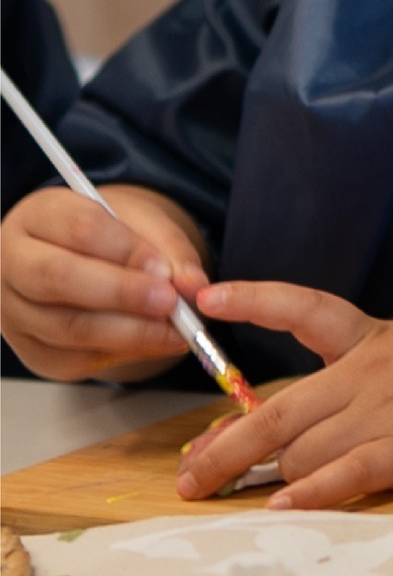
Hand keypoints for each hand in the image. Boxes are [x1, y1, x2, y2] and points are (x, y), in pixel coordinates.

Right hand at [0, 184, 209, 381]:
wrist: (87, 258)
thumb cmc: (113, 235)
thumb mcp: (143, 223)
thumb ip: (170, 249)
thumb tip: (192, 284)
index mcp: (38, 215)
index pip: (79, 227)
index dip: (125, 249)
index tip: (163, 268)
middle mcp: (13, 262)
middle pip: (58, 278)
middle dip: (122, 294)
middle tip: (169, 303)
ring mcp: (12, 311)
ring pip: (65, 327)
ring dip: (128, 333)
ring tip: (174, 330)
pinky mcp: (29, 350)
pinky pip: (72, 359)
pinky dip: (119, 354)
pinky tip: (153, 344)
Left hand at [178, 282, 392, 510]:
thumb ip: (379, 371)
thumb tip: (331, 408)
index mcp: (377, 338)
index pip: (304, 310)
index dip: (254, 299)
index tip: (207, 296)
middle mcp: (372, 371)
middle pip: (279, 408)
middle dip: (226, 446)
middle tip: (188, 474)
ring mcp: (392, 409)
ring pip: (304, 446)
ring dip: (263, 475)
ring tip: (224, 499)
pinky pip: (351, 471)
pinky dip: (312, 490)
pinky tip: (283, 507)